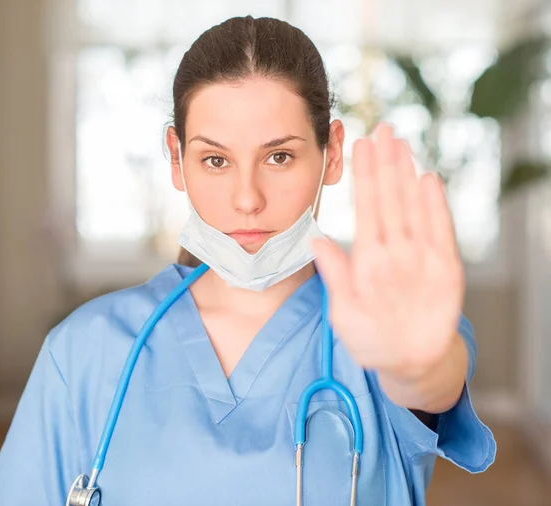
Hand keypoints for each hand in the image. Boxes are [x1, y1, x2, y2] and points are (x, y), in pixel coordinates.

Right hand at [313, 124, 464, 380]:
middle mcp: (398, 256)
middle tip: (383, 129)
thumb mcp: (342, 314)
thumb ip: (333, 274)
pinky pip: (442, 226)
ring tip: (400, 143)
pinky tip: (428, 178)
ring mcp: (426, 259)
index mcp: (369, 265)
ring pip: (415, 206)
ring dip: (407, 172)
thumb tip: (316, 239)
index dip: (365, 173)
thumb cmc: (373, 339)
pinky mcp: (448, 266)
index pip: (367, 207)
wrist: (418, 362)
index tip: (363, 146)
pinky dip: (436, 201)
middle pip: (391, 198)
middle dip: (386, 161)